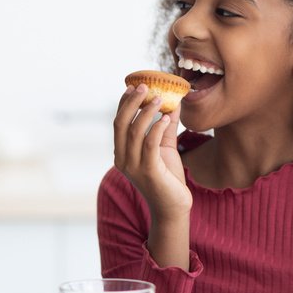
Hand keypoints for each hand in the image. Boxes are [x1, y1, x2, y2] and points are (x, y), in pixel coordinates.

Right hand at [112, 86, 189, 216]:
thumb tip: (174, 101)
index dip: (124, 103)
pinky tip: (167, 118)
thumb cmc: (168, 177)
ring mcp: (133, 167)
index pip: (118, 123)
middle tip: (144, 86)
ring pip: (135, 132)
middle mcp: (122, 159)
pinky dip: (157, 128)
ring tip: (160, 99)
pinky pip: (150, 145)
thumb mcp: (165, 147)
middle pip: (121, 124)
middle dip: (131, 102)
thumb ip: (166, 126)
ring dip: (147, 112)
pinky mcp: (149, 172)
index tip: (133, 86)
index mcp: (121, 152)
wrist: (173, 206)